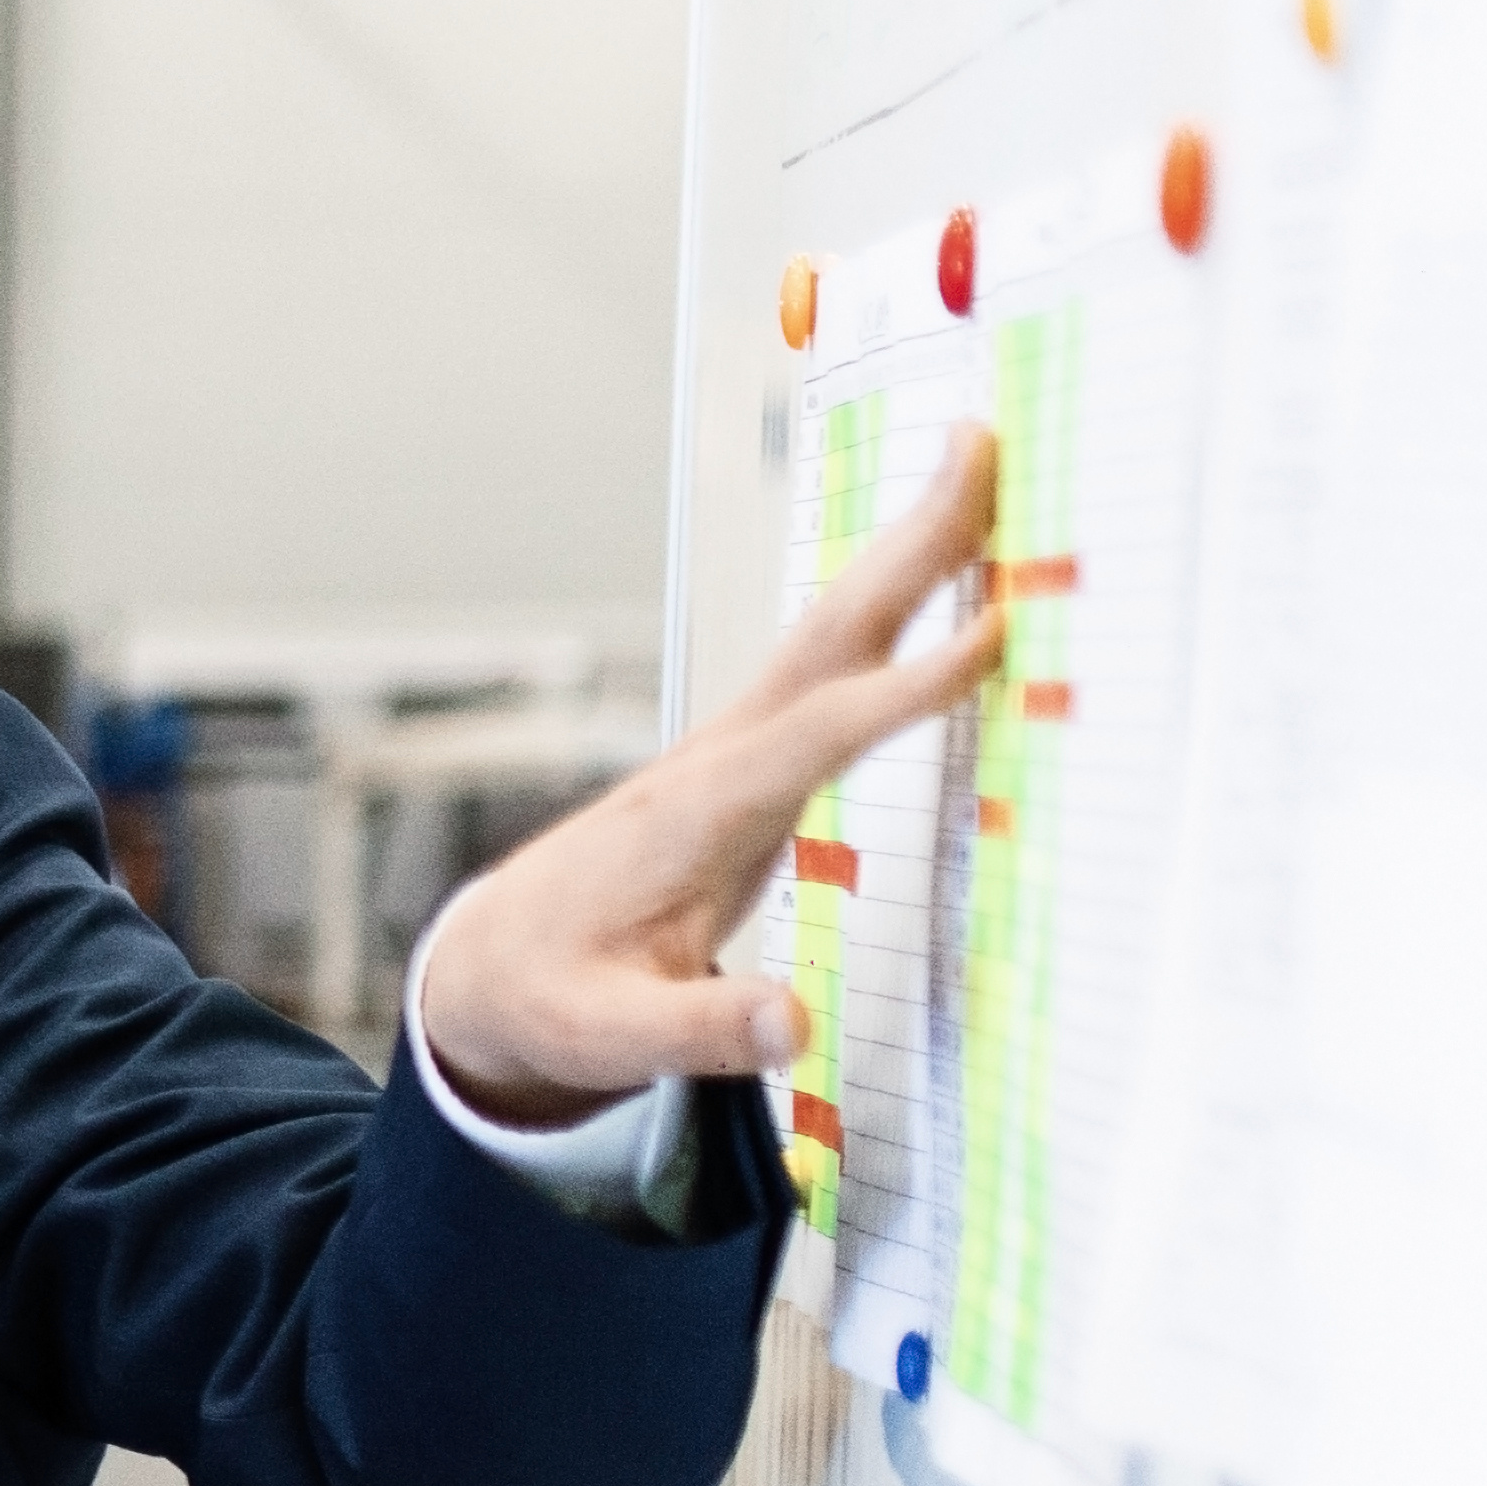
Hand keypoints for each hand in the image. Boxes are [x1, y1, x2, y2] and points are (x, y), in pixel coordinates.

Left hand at [407, 424, 999, 1118]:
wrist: (489, 965)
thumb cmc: (550, 997)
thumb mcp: (609, 1038)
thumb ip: (698, 1033)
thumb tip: (792, 1028)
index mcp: (696, 817)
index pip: (816, 738)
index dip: (907, 689)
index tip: (997, 631)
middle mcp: (718, 758)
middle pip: (830, 637)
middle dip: (909, 547)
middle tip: (983, 447)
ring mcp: (733, 746)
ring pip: (834, 631)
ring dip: (909, 549)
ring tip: (984, 463)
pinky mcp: (747, 755)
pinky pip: (835, 663)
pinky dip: (895, 602)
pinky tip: (946, 568)